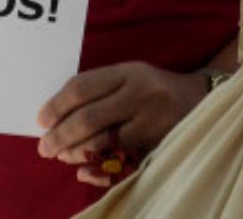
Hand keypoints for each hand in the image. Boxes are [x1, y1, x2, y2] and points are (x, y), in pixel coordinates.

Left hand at [36, 61, 207, 186]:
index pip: (82, 87)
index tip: (40, 119)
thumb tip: (55, 116)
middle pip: (88, 118)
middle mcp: (141, 94)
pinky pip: (122, 162)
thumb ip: (98, 90)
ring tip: (63, 156)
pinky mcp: (159, 145)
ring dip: (76, 153)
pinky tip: (87, 170)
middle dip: (60, 135)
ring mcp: (152, 121)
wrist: (202, 100)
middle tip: (44, 147)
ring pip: (103, 142)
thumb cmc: (153, 89)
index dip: (56, 105)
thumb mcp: (130, 77)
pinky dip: (100, 169)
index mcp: (129, 72)